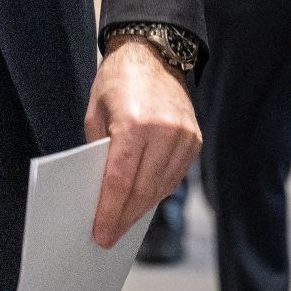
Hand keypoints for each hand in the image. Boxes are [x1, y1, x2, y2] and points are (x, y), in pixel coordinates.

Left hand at [85, 38, 201, 248]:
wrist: (153, 53)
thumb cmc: (117, 82)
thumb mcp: (96, 114)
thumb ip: (99, 153)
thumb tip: (99, 194)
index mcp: (133, 123)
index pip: (120, 181)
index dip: (109, 212)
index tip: (101, 234)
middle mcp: (163, 131)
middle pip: (142, 190)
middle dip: (124, 217)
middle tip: (109, 236)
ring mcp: (184, 136)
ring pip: (161, 187)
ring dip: (141, 208)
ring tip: (124, 223)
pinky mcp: (195, 139)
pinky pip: (174, 176)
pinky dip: (158, 190)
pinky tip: (143, 199)